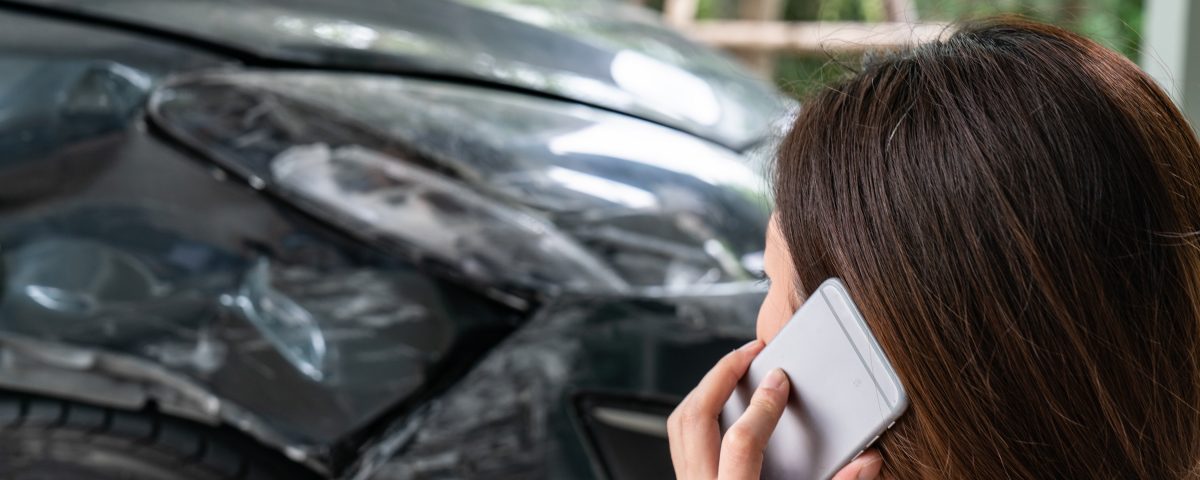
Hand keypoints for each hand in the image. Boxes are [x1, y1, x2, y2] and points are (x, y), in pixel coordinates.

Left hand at [667, 339, 884, 479]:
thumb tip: (870, 461)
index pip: (741, 443)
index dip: (763, 407)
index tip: (782, 380)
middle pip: (695, 418)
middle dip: (721, 377)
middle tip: (752, 353)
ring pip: (679, 425)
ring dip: (704, 389)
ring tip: (735, 368)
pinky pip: (680, 439)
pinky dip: (699, 412)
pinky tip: (724, 406)